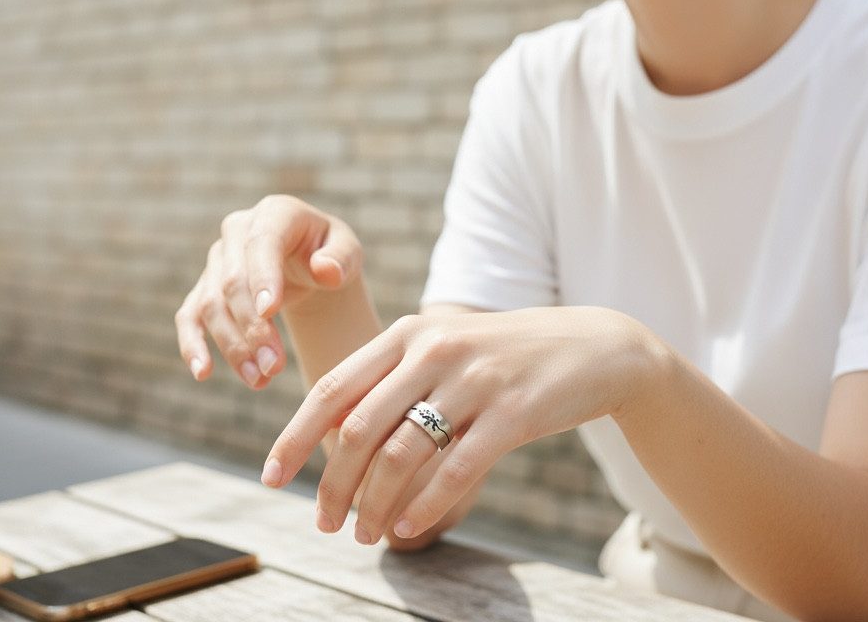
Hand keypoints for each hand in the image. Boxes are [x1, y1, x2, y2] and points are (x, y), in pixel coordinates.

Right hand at [174, 195, 363, 388]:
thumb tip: (326, 271)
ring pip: (212, 305)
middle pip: (233, 282)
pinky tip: (203, 373)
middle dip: (252, 327)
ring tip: (260, 379)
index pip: (262, 243)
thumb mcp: (347, 251)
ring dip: (232, 346)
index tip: (270, 313)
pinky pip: (190, 317)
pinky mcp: (204, 289)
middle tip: (274, 366)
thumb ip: (342, 258)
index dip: (263, 277)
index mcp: (275, 213)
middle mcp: (237, 232)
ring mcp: (216, 261)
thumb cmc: (330, 254)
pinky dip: (193, 345)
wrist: (308, 263)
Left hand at [259, 306, 654, 544]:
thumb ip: (392, 379)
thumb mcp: (445, 348)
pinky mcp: (514, 413)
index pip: (333, 387)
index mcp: (409, 333)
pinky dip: (424, 505)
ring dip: (374, 504)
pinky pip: (456, 469)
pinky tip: (409, 527)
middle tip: (322, 521)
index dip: (295, 436)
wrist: (595, 347)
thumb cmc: (507, 356)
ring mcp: (476, 379)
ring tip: (366, 534)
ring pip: (402, 454)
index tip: (272, 476)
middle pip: (359, 427)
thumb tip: (332, 434)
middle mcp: (435, 349)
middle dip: (331, 483)